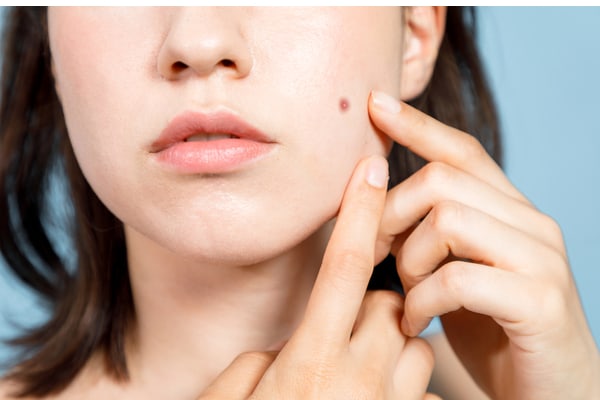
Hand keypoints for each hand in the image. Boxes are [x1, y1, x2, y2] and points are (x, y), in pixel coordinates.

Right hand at [198, 156, 438, 398]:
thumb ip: (254, 360)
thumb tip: (281, 345)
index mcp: (312, 362)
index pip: (343, 267)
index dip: (359, 212)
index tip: (371, 168)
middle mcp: (361, 380)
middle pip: (388, 302)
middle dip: (371, 303)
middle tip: (342, 331)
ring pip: (417, 344)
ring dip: (394, 344)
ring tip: (359, 371)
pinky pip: (426, 389)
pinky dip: (406, 386)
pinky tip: (374, 399)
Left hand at [368, 90, 599, 399]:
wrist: (553, 394)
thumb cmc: (493, 331)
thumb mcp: (454, 273)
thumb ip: (429, 237)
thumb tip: (374, 208)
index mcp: (510, 212)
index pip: (462, 150)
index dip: (416, 126)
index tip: (375, 105)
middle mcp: (532, 224)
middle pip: (442, 180)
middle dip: (391, 215)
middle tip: (376, 257)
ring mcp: (541, 260)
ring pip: (448, 220)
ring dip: (409, 261)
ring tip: (405, 295)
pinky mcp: (540, 302)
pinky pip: (457, 279)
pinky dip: (421, 301)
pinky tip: (415, 323)